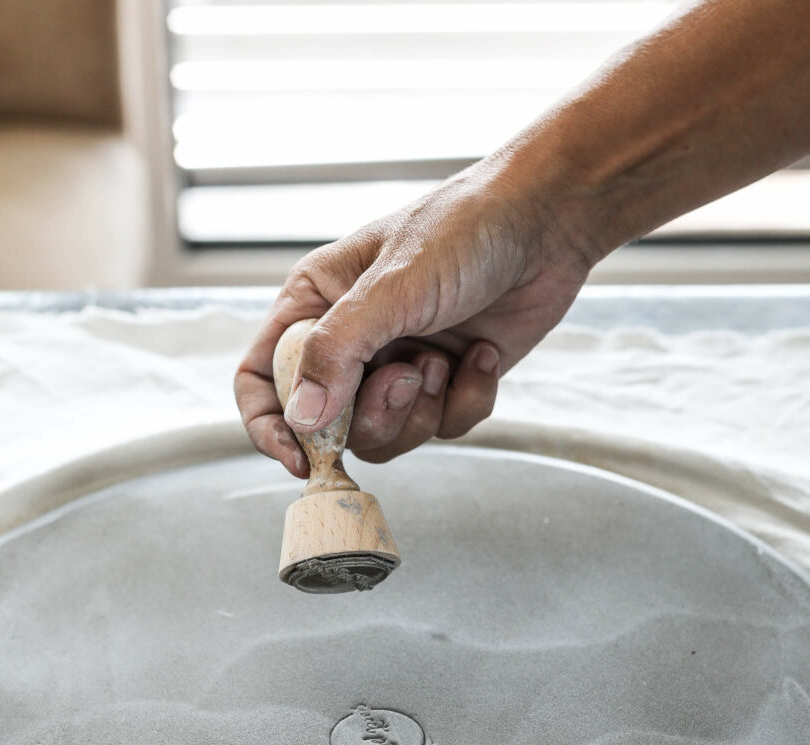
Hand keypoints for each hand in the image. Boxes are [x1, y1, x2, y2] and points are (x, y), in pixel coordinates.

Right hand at [234, 156, 595, 476]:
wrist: (549, 220)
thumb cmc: (462, 230)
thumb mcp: (391, 287)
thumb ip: (337, 352)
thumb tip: (302, 420)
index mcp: (314, 305)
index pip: (260, 378)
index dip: (269, 425)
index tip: (299, 459)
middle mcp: (350, 341)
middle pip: (327, 423)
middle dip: (373, 414)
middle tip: (408, 378)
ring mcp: (398, 365)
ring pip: (385, 435)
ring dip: (420, 410)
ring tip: (445, 360)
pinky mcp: (447, 382)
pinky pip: (442, 427)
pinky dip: (466, 400)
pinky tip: (484, 356)